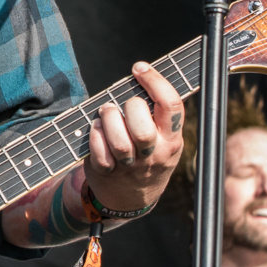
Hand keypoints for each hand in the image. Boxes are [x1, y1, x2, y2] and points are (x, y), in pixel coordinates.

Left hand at [81, 63, 184, 216]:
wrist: (131, 198)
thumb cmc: (148, 155)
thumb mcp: (165, 139)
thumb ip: (159, 114)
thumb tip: (143, 74)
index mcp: (172, 140)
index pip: (171, 106)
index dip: (155, 81)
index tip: (139, 67)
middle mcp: (153, 154)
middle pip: (143, 129)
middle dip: (129, 108)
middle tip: (122, 104)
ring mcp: (130, 166)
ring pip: (119, 142)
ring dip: (108, 120)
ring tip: (105, 114)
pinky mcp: (107, 173)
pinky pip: (99, 153)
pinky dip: (94, 137)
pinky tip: (96, 130)